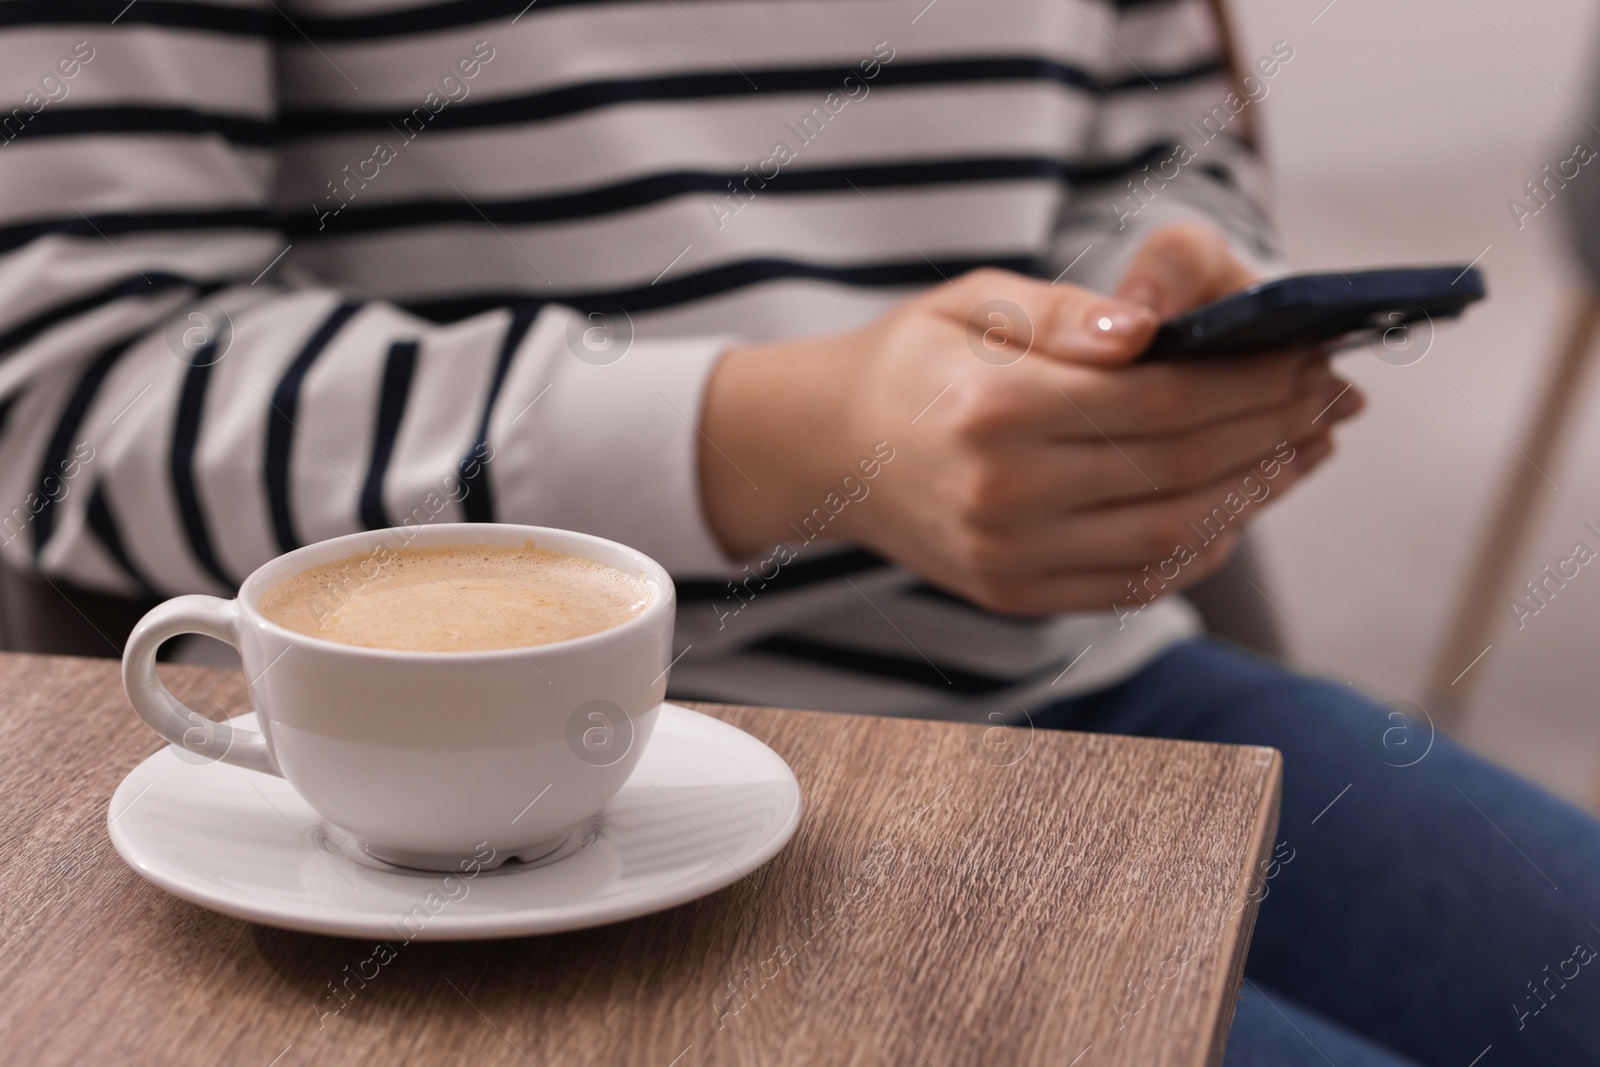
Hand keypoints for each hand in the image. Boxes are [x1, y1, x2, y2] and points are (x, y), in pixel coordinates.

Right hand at [699, 231, 1360, 614]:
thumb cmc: (913, 362)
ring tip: (1304, 447)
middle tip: (1328, 397)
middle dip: (1270, 431)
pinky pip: (1139, 580)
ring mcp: (1008, 559)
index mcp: (991, 411)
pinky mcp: (1017, 596)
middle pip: (1178, 471)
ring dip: (1256, 492)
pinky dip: (1204, 543)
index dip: (1248, 384)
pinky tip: (1241, 500)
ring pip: (1171, 534)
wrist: (832, 451)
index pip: (1157, 402)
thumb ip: (1066, 314)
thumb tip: (1152, 328)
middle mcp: (1001, 497)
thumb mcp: (975, 302)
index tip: (1307, 357)